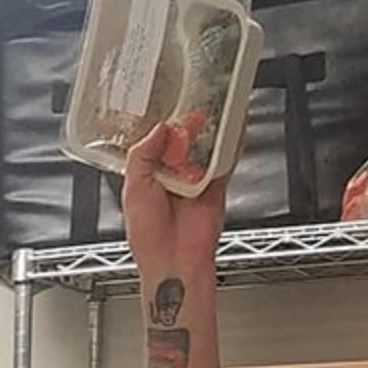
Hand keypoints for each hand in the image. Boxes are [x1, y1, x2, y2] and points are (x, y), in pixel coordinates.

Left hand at [122, 122, 228, 276]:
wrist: (174, 258)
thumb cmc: (148, 234)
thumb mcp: (133, 188)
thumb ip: (142, 155)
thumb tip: (159, 129)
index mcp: (147, 177)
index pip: (155, 145)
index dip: (161, 128)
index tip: (167, 108)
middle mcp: (171, 177)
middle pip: (182, 143)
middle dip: (188, 126)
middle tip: (193, 109)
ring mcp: (195, 181)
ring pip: (205, 149)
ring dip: (210, 131)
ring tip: (213, 111)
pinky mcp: (216, 187)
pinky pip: (225, 162)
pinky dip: (231, 145)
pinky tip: (234, 127)